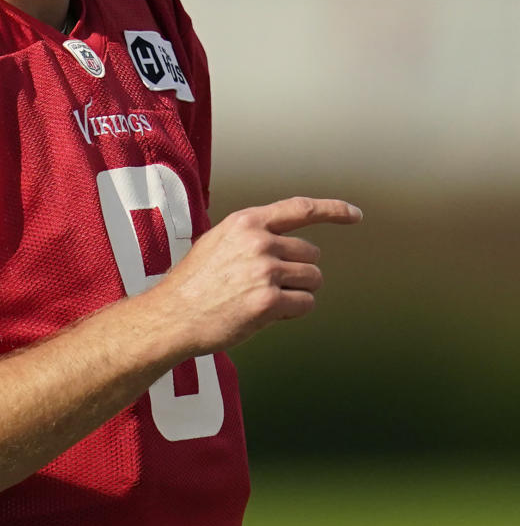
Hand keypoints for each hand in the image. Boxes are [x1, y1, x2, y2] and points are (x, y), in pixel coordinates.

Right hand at [155, 196, 361, 358]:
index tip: (354, 215)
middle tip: (268, 287)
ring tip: (264, 301)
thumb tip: (287, 245)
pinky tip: (266, 315)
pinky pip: (305, 304)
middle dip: (299, 272)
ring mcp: (265, 271)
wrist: (172, 316)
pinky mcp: (268, 302)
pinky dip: (292, 312)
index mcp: (246, 222)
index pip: (301, 208)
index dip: (333, 210)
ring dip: (297, 293)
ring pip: (312, 280)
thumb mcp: (217, 242)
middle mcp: (259, 241)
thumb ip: (252, 236)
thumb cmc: (193, 284)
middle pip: (311, 254)